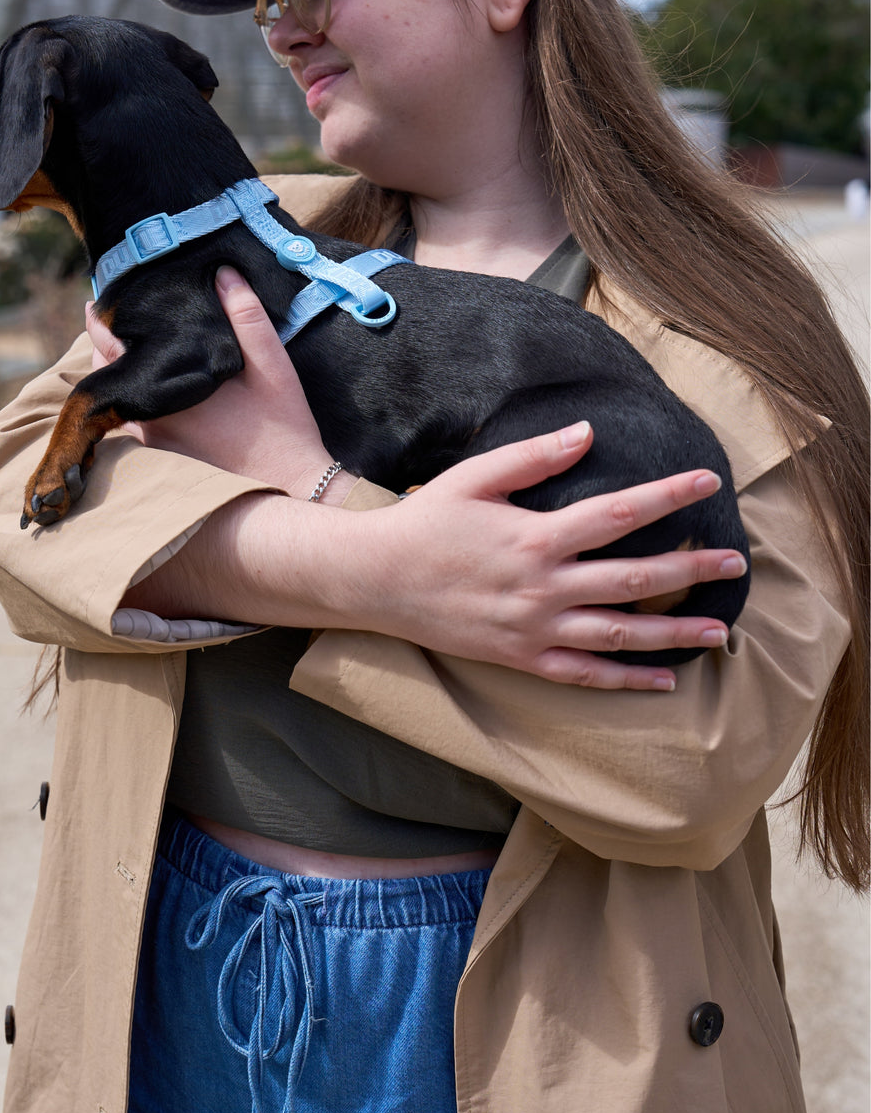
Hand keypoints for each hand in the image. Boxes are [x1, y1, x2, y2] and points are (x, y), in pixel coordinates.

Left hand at [86, 268, 352, 500]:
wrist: (290, 481)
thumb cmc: (282, 422)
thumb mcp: (272, 364)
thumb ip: (247, 316)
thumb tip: (222, 272)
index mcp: (169, 388)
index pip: (112, 350)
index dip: (100, 323)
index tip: (96, 302)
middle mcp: (152, 417)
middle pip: (107, 373)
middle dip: (106, 344)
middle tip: (112, 316)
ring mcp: (155, 439)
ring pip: (119, 396)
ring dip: (119, 370)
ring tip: (127, 344)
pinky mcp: (165, 453)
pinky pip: (132, 419)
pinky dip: (132, 395)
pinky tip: (147, 380)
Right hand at [361, 425, 746, 689]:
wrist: (376, 580)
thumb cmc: (426, 522)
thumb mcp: (475, 477)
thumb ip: (534, 457)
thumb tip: (587, 433)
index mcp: (535, 537)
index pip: (618, 513)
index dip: (667, 496)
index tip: (707, 482)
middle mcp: (543, 587)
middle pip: (634, 580)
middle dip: (690, 571)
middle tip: (735, 565)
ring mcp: (534, 629)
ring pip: (618, 636)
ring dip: (673, 633)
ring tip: (719, 631)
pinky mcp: (521, 658)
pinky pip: (584, 676)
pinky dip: (626, 679)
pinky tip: (663, 679)